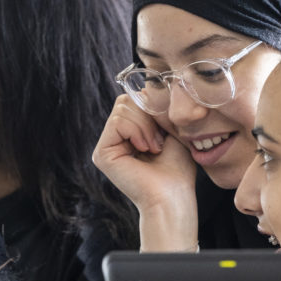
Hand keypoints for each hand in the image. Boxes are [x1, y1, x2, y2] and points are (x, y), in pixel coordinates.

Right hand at [93, 96, 198, 249]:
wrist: (174, 196)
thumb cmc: (178, 168)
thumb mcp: (169, 127)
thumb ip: (154, 106)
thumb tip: (146, 83)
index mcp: (128, 132)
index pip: (134, 98)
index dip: (153, 107)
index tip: (166, 132)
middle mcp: (114, 138)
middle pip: (126, 100)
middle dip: (149, 115)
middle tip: (160, 141)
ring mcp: (107, 145)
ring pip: (123, 108)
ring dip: (146, 126)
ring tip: (154, 148)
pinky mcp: (102, 153)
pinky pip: (118, 121)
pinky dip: (138, 131)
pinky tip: (146, 149)